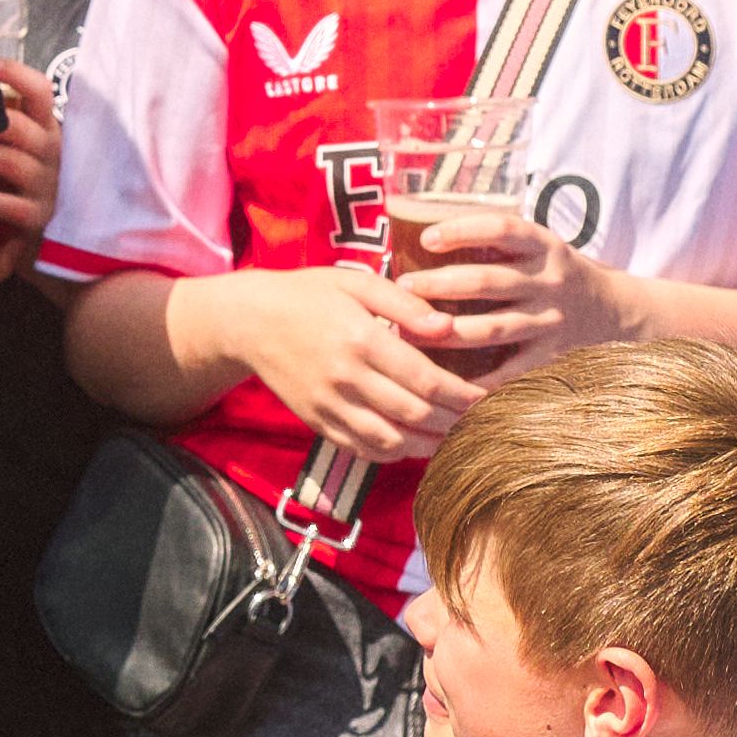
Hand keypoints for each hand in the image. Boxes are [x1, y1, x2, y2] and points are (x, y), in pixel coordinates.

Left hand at [0, 65, 61, 307]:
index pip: (40, 91)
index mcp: (48, 130)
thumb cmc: (27, 187)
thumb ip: (9, 118)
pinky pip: (11, 207)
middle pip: (18, 126)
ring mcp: (47, 188)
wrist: (54, 246)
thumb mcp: (26, 148)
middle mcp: (52, 155)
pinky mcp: (37, 221)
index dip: (15, 73)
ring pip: (12, 162)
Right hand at [221, 265, 496, 459]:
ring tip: (454, 438)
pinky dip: (394, 453)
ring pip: (390, 441)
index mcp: (361, 340)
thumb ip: (405, 304)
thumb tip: (448, 326)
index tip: (487, 398)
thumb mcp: (356, 283)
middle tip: (481, 421)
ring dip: (428, 445)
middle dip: (454, 422)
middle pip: (414, 415)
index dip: (462, 395)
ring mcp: (329, 405)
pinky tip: (414, 444)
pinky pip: (362, 449)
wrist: (248, 321)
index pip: (425, 380)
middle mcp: (346, 378)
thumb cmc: (308, 295)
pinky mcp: (317, 422)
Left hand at [387, 198, 631, 381]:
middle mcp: (549, 282)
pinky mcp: (551, 357)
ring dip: (447, 331)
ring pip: (492, 328)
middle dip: (440, 284)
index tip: (426, 238)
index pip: (502, 230)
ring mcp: (551, 322)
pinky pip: (508, 372)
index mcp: (544, 247)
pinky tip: (442, 380)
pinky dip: (476, 380)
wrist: (616, 314)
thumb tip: (421, 233)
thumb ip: (498, 242)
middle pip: (488, 282)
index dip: (463, 231)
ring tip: (408, 331)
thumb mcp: (540, 248)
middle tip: (403, 286)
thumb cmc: (555, 276)